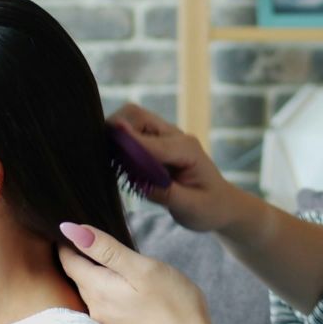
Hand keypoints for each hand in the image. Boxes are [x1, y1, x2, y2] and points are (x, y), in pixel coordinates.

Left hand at [56, 221, 231, 323]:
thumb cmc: (174, 306)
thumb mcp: (142, 268)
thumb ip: (106, 249)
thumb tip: (69, 229)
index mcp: (98, 289)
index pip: (68, 261)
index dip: (67, 242)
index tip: (70, 227)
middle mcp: (96, 310)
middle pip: (79, 278)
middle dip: (80, 258)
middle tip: (89, 238)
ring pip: (93, 294)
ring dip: (95, 276)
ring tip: (109, 260)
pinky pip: (106, 308)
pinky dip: (108, 293)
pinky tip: (124, 290)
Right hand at [108, 103, 248, 234]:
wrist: (222, 205)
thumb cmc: (210, 208)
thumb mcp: (191, 207)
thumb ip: (167, 193)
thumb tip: (140, 182)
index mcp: (186, 150)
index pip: (150, 142)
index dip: (126, 144)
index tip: (105, 148)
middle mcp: (174, 137)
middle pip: (136, 115)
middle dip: (115, 129)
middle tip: (100, 154)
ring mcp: (165, 138)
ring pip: (131, 120)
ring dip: (115, 135)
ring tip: (105, 159)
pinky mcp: (156, 144)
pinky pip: (132, 133)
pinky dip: (119, 142)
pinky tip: (115, 163)